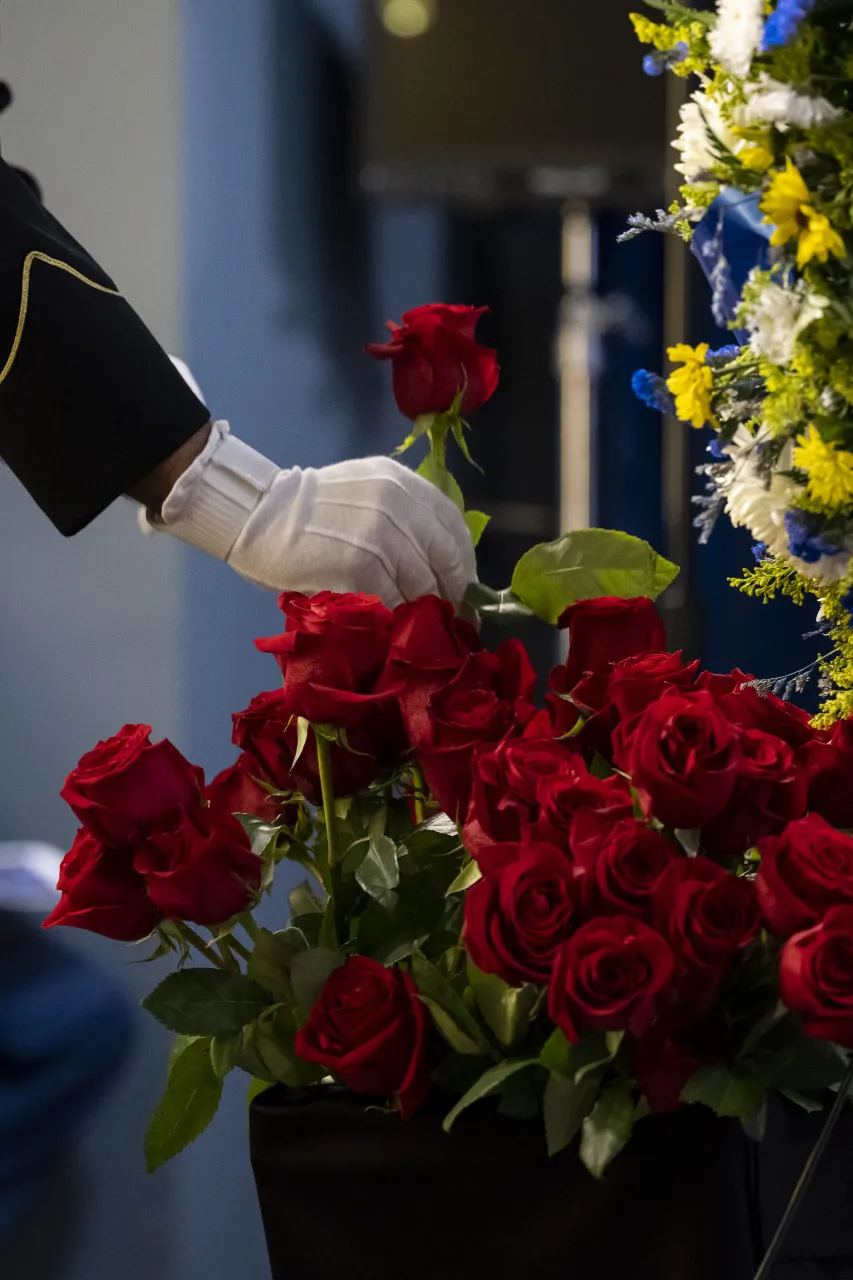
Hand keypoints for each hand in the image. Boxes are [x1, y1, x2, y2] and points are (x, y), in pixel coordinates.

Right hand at [145, 424, 476, 608]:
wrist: (258, 516)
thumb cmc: (307, 512)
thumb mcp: (365, 495)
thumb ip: (401, 518)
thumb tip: (435, 568)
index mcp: (403, 484)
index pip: (454, 528)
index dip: (462, 566)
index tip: (460, 591)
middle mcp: (399, 503)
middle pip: (447, 561)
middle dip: (451, 597)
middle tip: (447, 622)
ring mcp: (382, 535)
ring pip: (424, 587)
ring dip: (424, 614)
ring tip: (417, 632)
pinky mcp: (362, 566)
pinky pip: (394, 603)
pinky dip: (395, 621)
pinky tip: (389, 630)